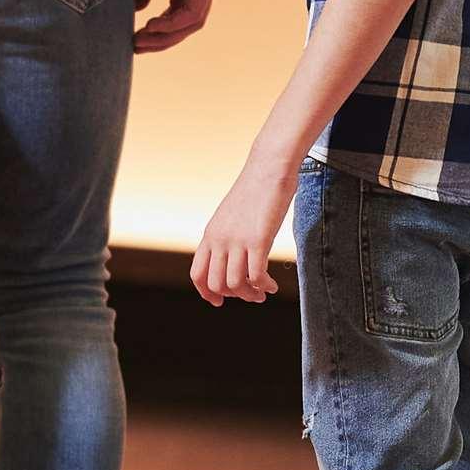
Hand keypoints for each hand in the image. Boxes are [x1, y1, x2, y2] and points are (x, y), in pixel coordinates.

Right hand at [134, 0, 220, 51]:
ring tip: (140, 41)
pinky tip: (152, 25)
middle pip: (188, 23)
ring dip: (166, 36)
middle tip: (136, 47)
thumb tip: (139, 7)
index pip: (179, 10)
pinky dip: (173, 23)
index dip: (159, 28)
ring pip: (192, 21)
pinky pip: (193, 10)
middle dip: (162, 39)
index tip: (135, 36)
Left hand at [190, 157, 291, 304]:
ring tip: (263, 292)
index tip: (219, 302)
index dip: (206, 293)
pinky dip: (264, 286)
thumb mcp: (231, 215)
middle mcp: (220, 240)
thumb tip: (231, 256)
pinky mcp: (258, 240)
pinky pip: (256, 276)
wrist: (268, 168)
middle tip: (251, 296)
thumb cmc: (255, 190)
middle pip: (216, 284)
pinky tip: (272, 285)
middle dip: (235, 296)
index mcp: (210, 234)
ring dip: (251, 294)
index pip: (197, 274)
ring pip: (235, 284)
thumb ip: (227, 235)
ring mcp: (237, 240)